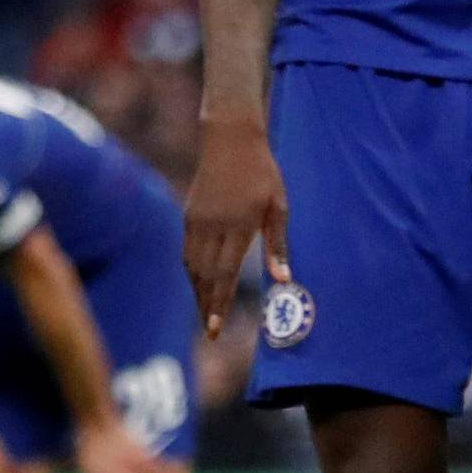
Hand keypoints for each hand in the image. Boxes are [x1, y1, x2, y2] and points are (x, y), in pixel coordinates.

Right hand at [184, 116, 289, 337]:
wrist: (229, 139)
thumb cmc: (262, 173)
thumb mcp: (279, 206)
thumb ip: (278, 245)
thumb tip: (283, 279)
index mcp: (237, 226)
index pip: (225, 274)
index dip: (220, 303)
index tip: (216, 328)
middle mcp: (212, 227)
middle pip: (205, 277)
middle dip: (207, 306)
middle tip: (211, 332)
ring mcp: (196, 222)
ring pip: (192, 266)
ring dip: (198, 292)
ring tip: (207, 314)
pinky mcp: (189, 217)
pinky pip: (187, 253)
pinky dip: (193, 273)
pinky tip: (200, 284)